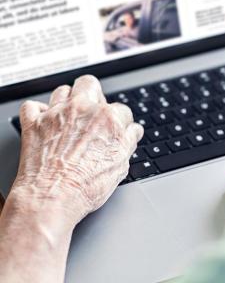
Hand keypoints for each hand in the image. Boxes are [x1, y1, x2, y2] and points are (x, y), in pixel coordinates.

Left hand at [12, 75, 142, 224]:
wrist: (51, 199)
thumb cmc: (86, 186)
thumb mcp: (120, 165)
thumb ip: (129, 141)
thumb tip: (133, 131)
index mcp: (108, 119)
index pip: (121, 109)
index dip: (120, 121)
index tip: (116, 129)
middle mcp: (83, 110)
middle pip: (90, 84)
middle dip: (94, 94)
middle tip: (93, 111)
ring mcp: (56, 114)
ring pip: (62, 90)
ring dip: (67, 100)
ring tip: (69, 115)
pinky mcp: (34, 123)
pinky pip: (32, 106)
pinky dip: (37, 112)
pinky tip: (44, 121)